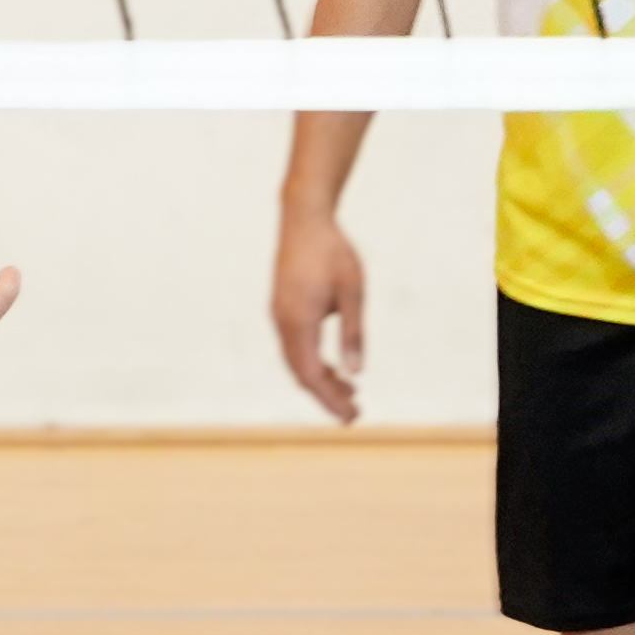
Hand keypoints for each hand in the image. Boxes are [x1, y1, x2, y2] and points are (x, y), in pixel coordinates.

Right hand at [270, 204, 367, 422]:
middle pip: (301, 373)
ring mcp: (279, 315)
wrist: (304, 218)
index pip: (312, 374)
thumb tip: (356, 373)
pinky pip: (294, 347)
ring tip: (350, 392)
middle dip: (326, 396)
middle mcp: (282, 322)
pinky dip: (312, 363)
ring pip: (296, 362)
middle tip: (355, 413)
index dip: (331, 399)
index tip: (352, 417)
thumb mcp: (352, 291)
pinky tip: (333, 366)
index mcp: (298, 320)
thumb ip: (353, 333)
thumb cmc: (332, 252)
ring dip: (320, 380)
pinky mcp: (282, 309)